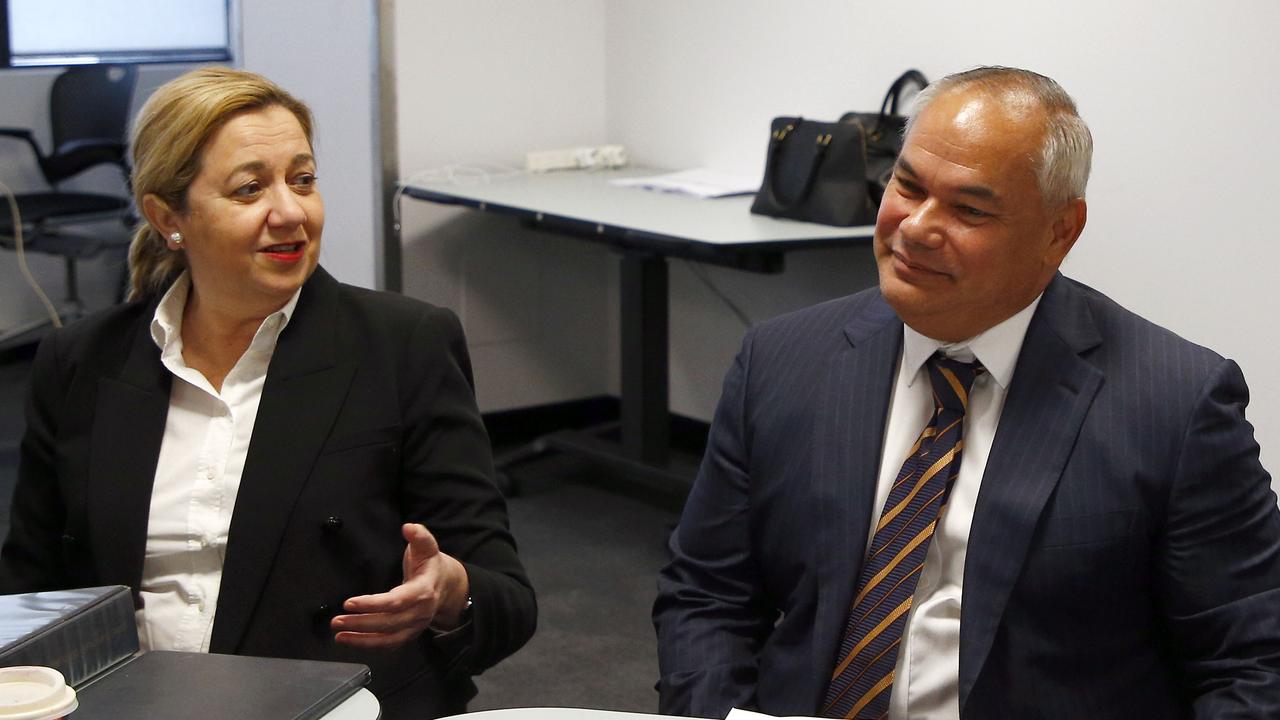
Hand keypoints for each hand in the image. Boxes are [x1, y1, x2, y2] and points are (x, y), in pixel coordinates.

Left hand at [331, 523, 470, 648]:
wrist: (448, 586)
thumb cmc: (431, 566)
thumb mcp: (427, 547)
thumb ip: (419, 536)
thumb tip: (408, 527)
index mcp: (423, 591)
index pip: (396, 602)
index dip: (372, 604)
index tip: (349, 603)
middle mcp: (420, 613)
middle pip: (388, 623)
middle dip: (361, 623)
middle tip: (337, 620)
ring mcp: (415, 626)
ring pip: (388, 639)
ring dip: (362, 640)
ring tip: (339, 635)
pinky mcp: (409, 634)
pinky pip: (389, 644)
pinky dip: (369, 645)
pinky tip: (351, 641)